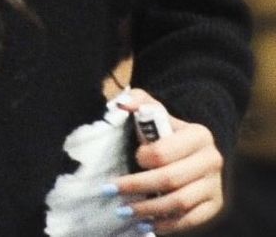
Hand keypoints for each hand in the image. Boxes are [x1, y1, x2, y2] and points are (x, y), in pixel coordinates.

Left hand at [111, 89, 223, 232]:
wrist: (191, 149)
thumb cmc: (165, 130)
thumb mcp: (153, 109)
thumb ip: (138, 101)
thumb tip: (121, 106)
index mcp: (199, 134)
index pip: (164, 152)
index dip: (143, 158)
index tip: (132, 159)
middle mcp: (212, 160)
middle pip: (170, 180)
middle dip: (138, 186)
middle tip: (111, 191)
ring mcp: (215, 185)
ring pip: (179, 203)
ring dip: (148, 209)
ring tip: (124, 211)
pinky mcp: (214, 205)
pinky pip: (189, 220)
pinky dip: (166, 225)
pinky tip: (146, 224)